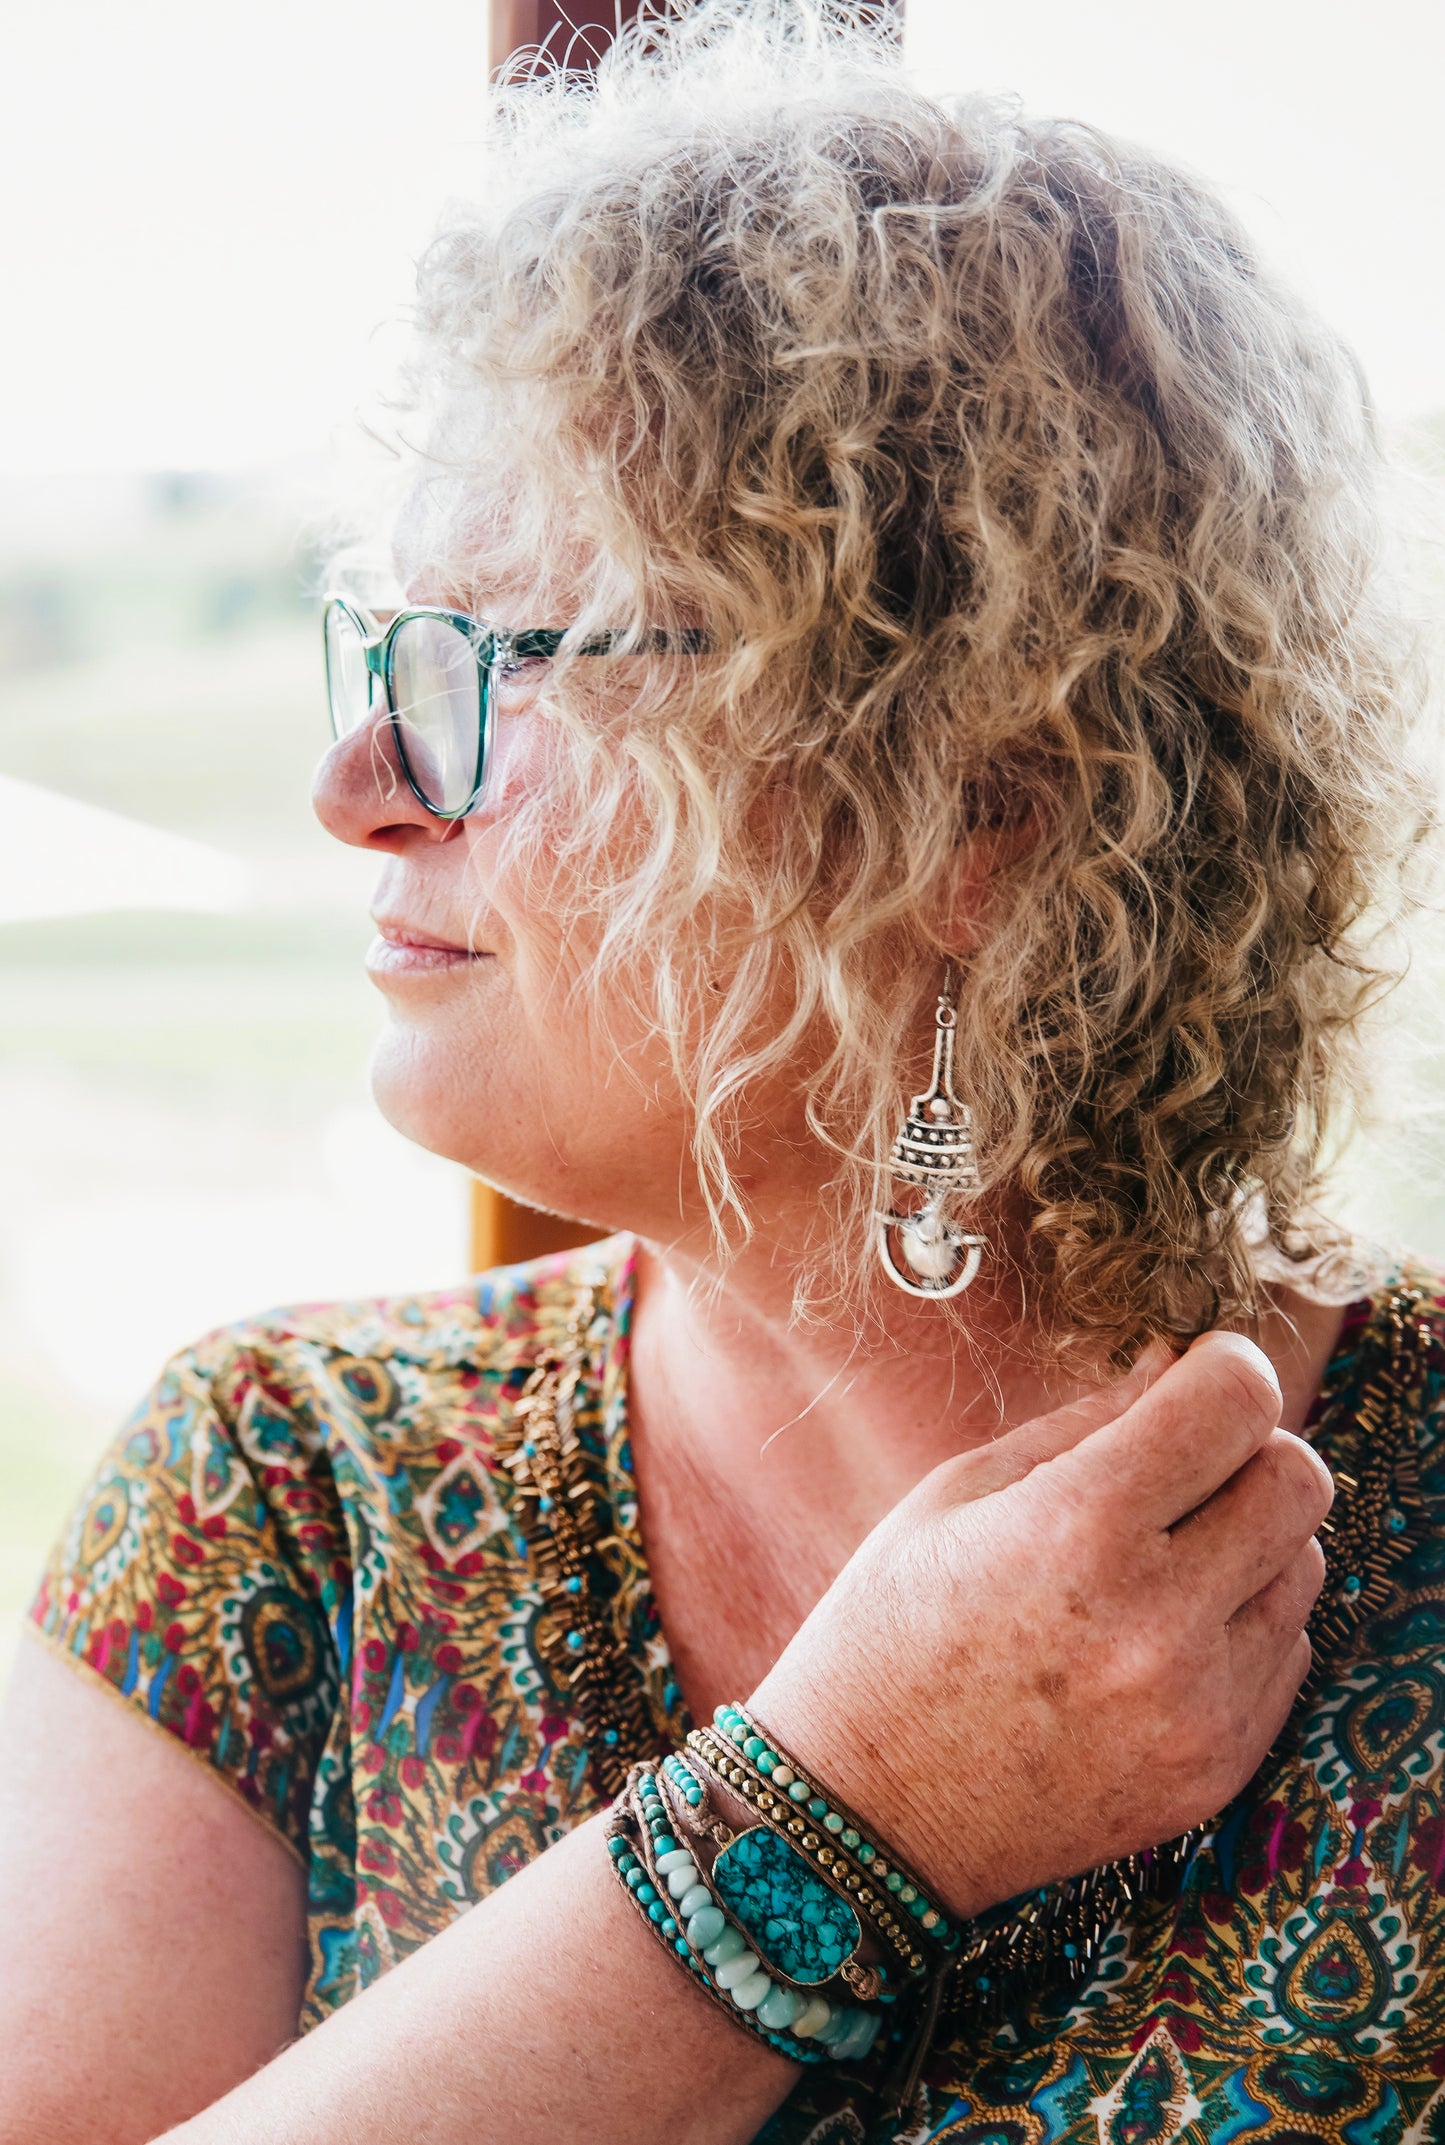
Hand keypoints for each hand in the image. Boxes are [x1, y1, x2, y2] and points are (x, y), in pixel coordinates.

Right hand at [745, 1331, 1332, 1920]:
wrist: (866, 1815)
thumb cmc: (889, 1634)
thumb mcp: (958, 1493)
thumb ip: (1084, 1421)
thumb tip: (1174, 1363)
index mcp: (1080, 1527)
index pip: (1239, 1399)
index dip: (1225, 1367)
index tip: (1198, 1373)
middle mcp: (1159, 1618)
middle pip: (1298, 1478)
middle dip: (1249, 1448)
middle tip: (1184, 1464)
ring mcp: (1200, 1705)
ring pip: (1304, 1565)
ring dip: (1250, 1540)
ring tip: (1161, 1559)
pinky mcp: (1220, 1769)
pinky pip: (1285, 1653)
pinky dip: (1239, 1624)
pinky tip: (1155, 1633)